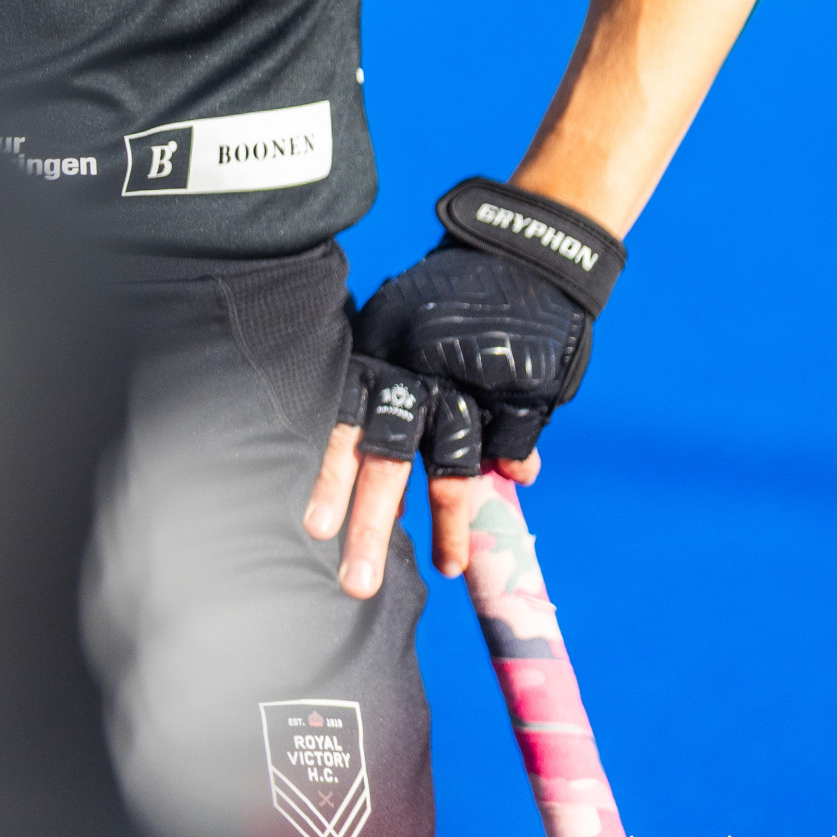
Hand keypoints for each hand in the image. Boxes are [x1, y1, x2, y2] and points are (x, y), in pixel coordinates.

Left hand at [300, 193, 616, 598]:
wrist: (520, 252)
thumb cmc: (453, 298)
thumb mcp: (403, 325)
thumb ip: (395, 393)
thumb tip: (381, 442)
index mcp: (383, 364)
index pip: (349, 428)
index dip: (333, 476)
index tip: (315, 529)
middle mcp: (420, 378)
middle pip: (390, 457)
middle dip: (373, 521)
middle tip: (356, 583)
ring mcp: (472, 384)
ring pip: (451, 462)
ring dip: (447, 517)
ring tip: (447, 568)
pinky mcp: (521, 386)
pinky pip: (513, 441)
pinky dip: (513, 463)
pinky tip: (515, 484)